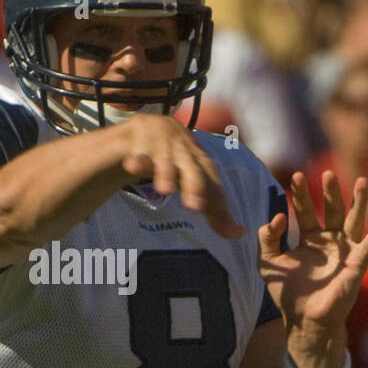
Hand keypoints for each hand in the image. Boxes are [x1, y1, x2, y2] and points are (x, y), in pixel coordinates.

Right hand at [119, 113, 243, 238]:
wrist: (128, 134)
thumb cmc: (161, 164)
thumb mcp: (185, 184)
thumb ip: (211, 208)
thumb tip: (239, 234)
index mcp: (195, 154)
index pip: (210, 176)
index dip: (218, 200)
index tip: (228, 229)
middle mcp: (180, 143)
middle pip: (191, 164)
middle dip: (195, 182)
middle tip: (196, 206)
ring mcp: (157, 137)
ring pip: (165, 156)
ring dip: (167, 171)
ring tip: (164, 190)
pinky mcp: (133, 136)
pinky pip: (136, 149)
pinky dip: (137, 158)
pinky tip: (131, 165)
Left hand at [258, 171, 367, 367]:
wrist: (305, 319)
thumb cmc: (288, 293)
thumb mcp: (269, 262)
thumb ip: (267, 238)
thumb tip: (275, 217)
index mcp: (309, 238)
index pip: (305, 210)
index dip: (300, 195)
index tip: (295, 177)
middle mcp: (329, 240)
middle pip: (331, 210)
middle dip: (330, 192)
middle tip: (326, 173)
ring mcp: (345, 251)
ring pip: (353, 220)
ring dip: (358, 202)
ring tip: (361, 181)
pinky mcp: (357, 264)